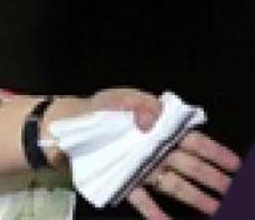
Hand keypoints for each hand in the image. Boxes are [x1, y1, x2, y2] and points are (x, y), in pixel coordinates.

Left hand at [82, 89, 241, 217]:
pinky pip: (143, 200)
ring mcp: (143, 169)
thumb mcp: (121, 99)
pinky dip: (155, 213)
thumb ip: (141, 104)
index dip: (215, 153)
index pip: (194, 142)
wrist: (71, 123)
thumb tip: (153, 118)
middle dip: (213, 179)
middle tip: (233, 191)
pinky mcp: (126, 181)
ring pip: (175, 185)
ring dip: (195, 197)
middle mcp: (157, 152)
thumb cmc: (102, 109)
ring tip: (215, 209)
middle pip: (191, 167)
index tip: (235, 165)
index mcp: (161, 130)